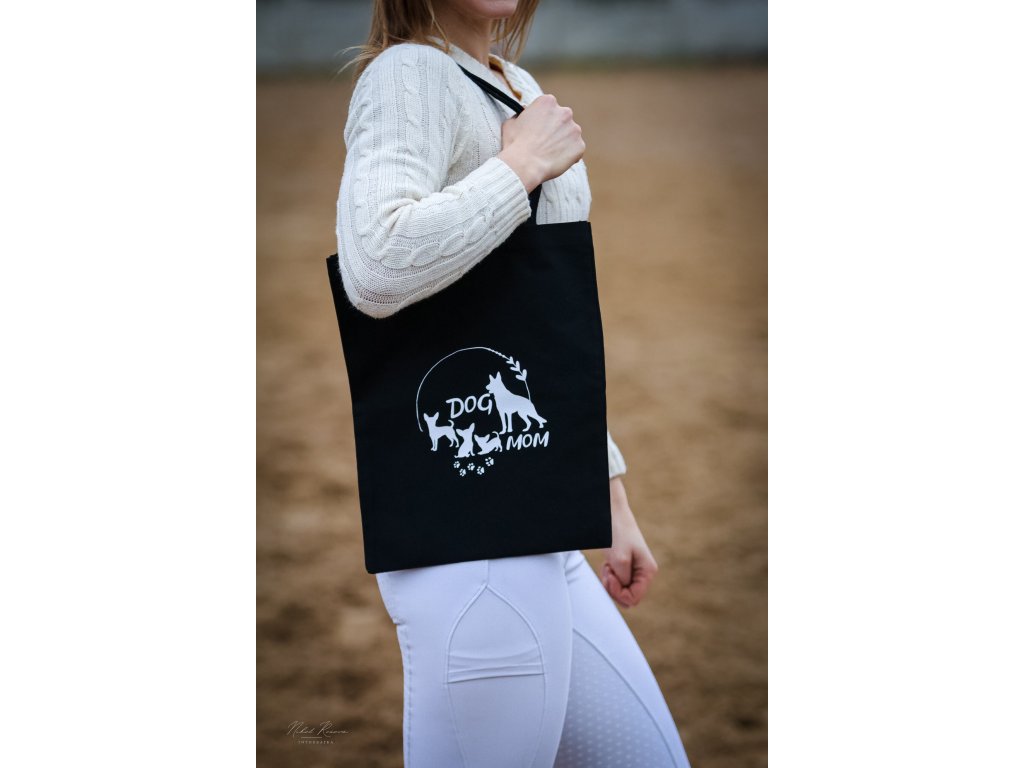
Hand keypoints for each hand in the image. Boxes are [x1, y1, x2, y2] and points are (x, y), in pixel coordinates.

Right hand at [497, 93, 584, 191]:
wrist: (524, 165)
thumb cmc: (515, 144)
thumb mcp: (510, 122)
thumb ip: (520, 115)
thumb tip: (522, 115)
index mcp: (548, 101)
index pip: (549, 108)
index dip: (543, 120)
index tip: (538, 129)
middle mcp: (565, 112)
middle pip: (562, 119)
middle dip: (555, 129)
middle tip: (544, 142)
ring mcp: (574, 129)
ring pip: (570, 134)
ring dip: (563, 141)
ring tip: (549, 153)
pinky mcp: (580, 146)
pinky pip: (576, 150)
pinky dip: (569, 155)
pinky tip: (556, 160)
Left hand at [599, 477, 658, 608]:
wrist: (613, 513)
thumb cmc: (617, 533)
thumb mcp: (619, 559)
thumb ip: (624, 581)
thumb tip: (627, 599)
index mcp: (648, 571)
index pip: (634, 598)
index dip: (618, 593)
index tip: (610, 577)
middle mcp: (644, 572)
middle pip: (628, 597)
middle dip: (614, 588)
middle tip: (608, 572)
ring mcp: (635, 570)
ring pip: (621, 590)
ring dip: (610, 582)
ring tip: (608, 566)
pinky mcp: (626, 566)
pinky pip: (617, 582)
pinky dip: (609, 576)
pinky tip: (607, 564)